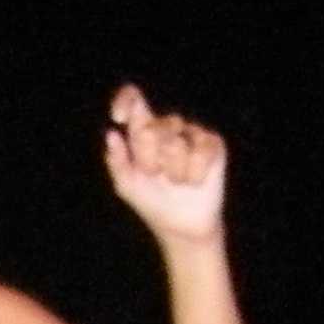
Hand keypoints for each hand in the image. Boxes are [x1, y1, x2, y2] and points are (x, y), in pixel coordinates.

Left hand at [102, 87, 226, 243]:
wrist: (180, 225)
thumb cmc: (150, 201)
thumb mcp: (126, 185)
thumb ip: (117, 161)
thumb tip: (111, 134)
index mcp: (143, 128)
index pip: (133, 99)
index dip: (126, 100)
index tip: (118, 117)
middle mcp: (168, 125)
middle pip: (150, 129)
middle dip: (148, 160)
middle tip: (154, 175)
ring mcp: (191, 132)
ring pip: (175, 144)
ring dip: (172, 171)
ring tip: (175, 181)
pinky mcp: (212, 143)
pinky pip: (200, 154)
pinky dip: (193, 175)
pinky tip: (193, 182)